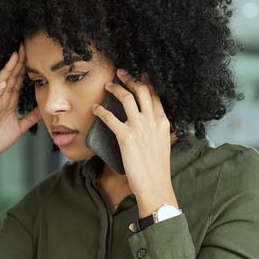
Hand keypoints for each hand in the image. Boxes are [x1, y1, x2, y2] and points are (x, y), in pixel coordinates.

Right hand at [0, 43, 41, 165]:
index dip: (24, 67)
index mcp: (9, 101)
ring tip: (15, 57)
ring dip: (7, 69)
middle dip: (17, 61)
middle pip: (10, 76)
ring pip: (0, 81)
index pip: (17, 79)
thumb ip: (31, 117)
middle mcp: (1, 98)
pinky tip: (3, 82)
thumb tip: (43, 110)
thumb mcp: (20, 127)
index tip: (33, 54)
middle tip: (25, 46)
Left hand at [92, 70, 178, 214]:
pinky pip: (110, 117)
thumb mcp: (162, 144)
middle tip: (121, 72)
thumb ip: (156, 130)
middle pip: (141, 90)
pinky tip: (96, 108)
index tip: (139, 75)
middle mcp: (152, 121)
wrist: (155, 186)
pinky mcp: (126, 137)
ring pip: (126, 98)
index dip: (146, 82)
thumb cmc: (157, 170)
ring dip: (115, 88)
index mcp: (163, 122)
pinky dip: (101, 110)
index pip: (154, 95)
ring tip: (107, 86)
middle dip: (130, 77)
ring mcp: (140, 128)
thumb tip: (146, 124)